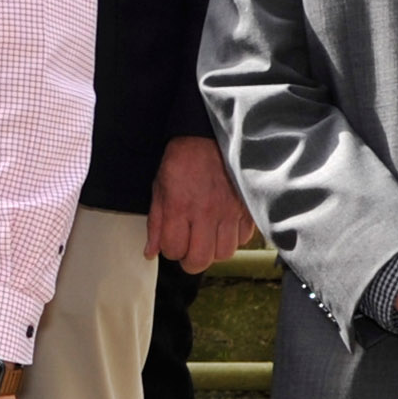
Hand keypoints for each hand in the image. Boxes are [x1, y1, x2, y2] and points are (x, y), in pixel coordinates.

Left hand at [146, 135, 256, 271]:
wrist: (209, 137)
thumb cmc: (182, 161)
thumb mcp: (159, 188)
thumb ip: (156, 223)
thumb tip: (151, 252)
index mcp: (179, 207)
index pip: (174, 250)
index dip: (171, 251)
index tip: (173, 243)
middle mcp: (205, 212)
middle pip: (200, 260)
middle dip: (191, 261)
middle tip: (190, 251)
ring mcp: (229, 211)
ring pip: (224, 254)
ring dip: (214, 251)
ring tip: (208, 239)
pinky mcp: (246, 208)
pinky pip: (243, 239)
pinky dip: (233, 239)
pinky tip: (224, 228)